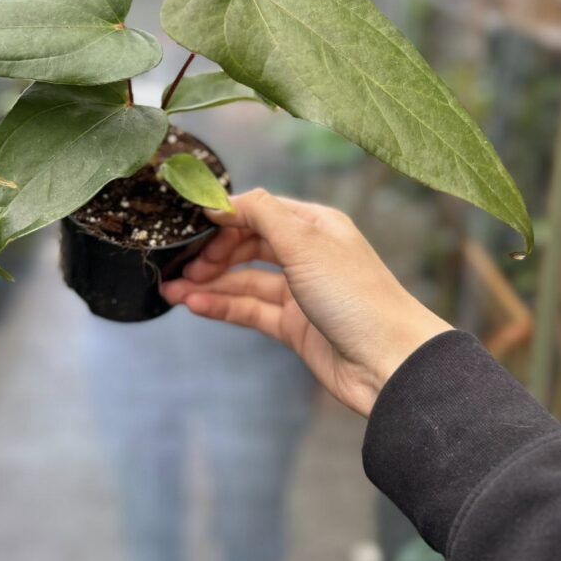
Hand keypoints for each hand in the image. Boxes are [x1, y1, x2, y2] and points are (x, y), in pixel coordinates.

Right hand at [160, 188, 451, 416]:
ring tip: (170, 289)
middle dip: (212, 253)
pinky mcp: (294, 327)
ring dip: (208, 283)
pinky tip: (194, 305)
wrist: (389, 362)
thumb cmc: (356, 296)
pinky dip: (221, 306)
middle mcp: (308, 255)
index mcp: (315, 225)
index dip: (224, 216)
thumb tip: (223, 198)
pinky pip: (249, 310)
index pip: (259, 211)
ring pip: (244, 281)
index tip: (188, 222)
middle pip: (248, 245)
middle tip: (179, 264)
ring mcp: (300, 292)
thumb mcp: (304, 243)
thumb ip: (261, 214)